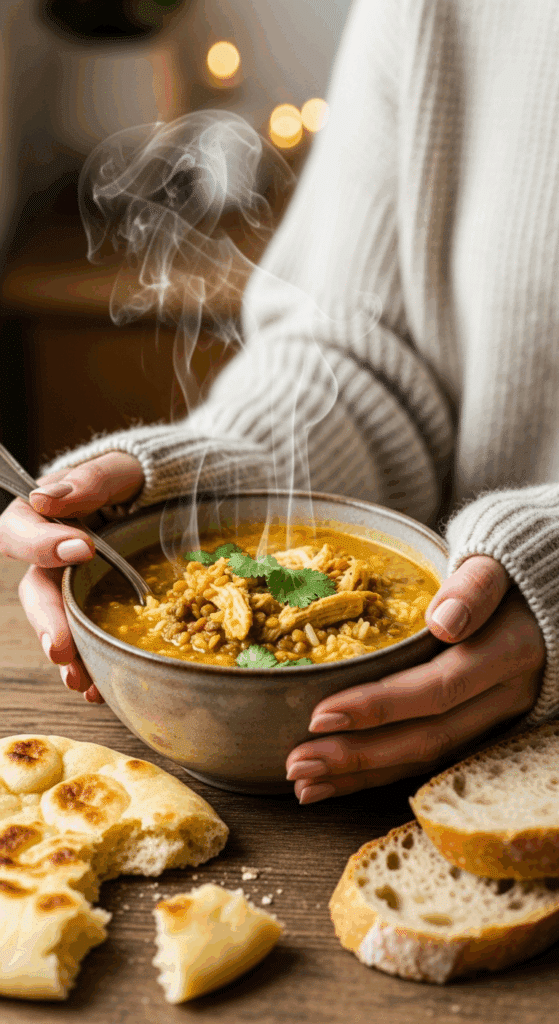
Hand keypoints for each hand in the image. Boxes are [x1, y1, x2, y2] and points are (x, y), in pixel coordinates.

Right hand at [0, 452, 143, 702]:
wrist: (166, 500)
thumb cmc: (136, 478)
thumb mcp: (120, 468)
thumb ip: (90, 478)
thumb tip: (46, 496)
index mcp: (44, 515)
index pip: (21, 529)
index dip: (41, 543)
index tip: (83, 548)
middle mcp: (49, 555)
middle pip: (35, 591)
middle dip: (47, 622)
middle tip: (62, 649)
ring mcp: (71, 586)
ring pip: (57, 624)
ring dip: (67, 654)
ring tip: (81, 680)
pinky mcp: (94, 609)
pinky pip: (85, 639)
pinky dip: (92, 663)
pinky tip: (102, 685)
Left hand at [286, 555, 544, 803]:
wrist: (549, 591)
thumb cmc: (509, 570)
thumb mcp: (496, 562)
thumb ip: (474, 587)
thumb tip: (443, 621)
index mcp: (507, 652)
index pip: (437, 689)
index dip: (378, 706)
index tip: (319, 715)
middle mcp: (504, 696)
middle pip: (428, 737)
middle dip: (357, 755)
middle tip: (296, 764)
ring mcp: (496, 718)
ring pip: (427, 758)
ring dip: (362, 776)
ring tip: (304, 783)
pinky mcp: (481, 728)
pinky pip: (429, 758)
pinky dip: (380, 773)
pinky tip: (336, 781)